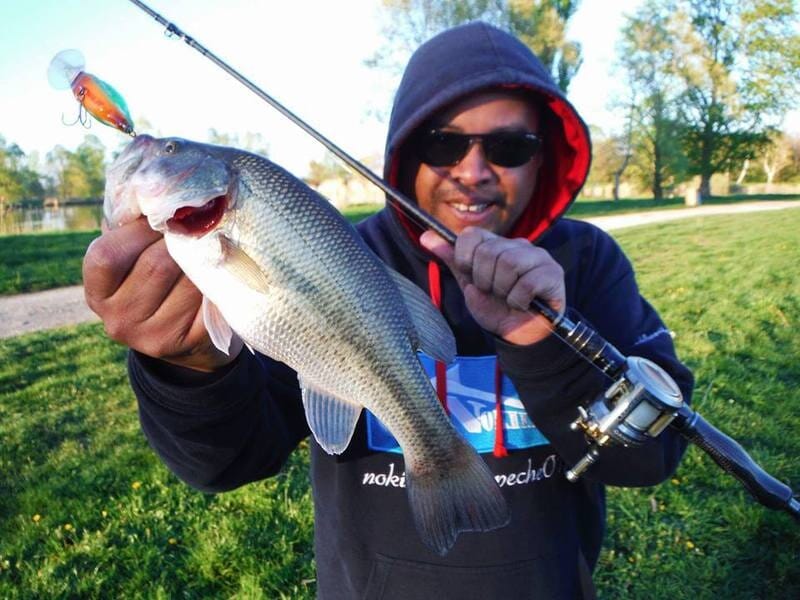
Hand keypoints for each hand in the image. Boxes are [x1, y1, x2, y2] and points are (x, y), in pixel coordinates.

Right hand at [83, 217, 242, 371]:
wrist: (185, 336)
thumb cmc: (157, 279)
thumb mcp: (134, 255)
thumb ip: (134, 226)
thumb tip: (158, 187)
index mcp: (98, 292)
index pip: (107, 255)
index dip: (139, 230)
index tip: (162, 218)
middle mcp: (118, 320)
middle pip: (157, 264)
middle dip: (183, 239)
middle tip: (199, 227)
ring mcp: (151, 337)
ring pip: (190, 280)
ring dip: (207, 258)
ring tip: (213, 248)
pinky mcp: (187, 343)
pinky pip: (210, 300)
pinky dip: (220, 280)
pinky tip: (222, 273)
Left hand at [420, 227, 564, 345]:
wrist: (519, 335)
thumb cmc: (495, 308)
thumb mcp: (469, 284)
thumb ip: (451, 259)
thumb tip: (425, 236)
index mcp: (496, 244)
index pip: (471, 235)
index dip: (465, 259)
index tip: (472, 278)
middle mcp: (518, 244)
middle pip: (488, 252)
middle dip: (484, 280)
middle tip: (493, 293)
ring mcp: (538, 257)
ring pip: (508, 264)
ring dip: (502, 290)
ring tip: (508, 298)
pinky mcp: (553, 273)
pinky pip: (526, 283)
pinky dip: (518, 300)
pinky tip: (523, 304)